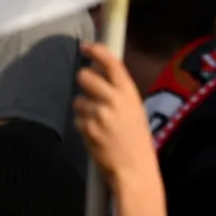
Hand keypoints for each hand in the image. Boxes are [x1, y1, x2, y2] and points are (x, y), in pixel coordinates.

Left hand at [72, 43, 167, 215]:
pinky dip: (83, 126)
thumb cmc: (137, 140)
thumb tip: (99, 74)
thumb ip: (120, 92)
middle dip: (84, 82)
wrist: (135, 169)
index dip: (97, 51)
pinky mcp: (87, 128)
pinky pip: (77, 119)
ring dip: (84, 110)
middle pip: (85, 76)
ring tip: (99, 124)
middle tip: (90, 93)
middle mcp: (114, 99)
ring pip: (78, 100)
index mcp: (129, 93)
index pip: (111, 63)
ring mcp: (99, 113)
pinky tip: (96, 136)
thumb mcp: (135, 110)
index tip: (86, 47)